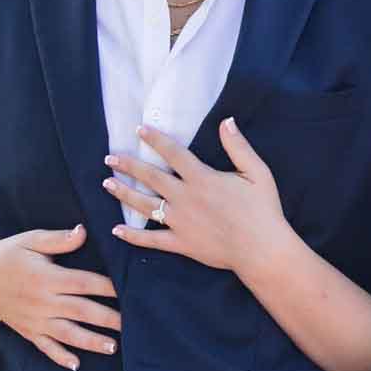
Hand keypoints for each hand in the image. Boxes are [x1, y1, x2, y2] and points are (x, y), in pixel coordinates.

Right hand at [0, 226, 118, 370]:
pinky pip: (45, 347)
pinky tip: (76, 365)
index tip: (129, 288)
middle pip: (81, 311)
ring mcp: (35, 319)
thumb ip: (58, 239)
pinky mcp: (27, 330)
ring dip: (90, 342)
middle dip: (108, 319)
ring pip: (67, 334)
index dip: (108, 286)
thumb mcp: (29, 240)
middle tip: (132, 325)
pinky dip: (60, 357)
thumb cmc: (7, 254)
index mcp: (47, 278)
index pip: (84, 283)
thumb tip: (83, 232)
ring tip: (113, 347)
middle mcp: (43, 301)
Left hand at [105, 120, 291, 273]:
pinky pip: (151, 240)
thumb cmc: (263, 209)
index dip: (155, 139)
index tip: (139, 129)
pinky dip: (133, 236)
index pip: (173, 153)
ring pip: (145, 206)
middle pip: (151, 178)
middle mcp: (186, 198)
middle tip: (109, 158)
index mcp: (203, 178)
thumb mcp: (257, 172)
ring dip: (124, 194)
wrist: (261, 249)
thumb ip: (238, 147)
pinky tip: (116, 230)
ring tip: (107, 184)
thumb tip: (226, 121)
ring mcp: (181, 222)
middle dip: (128, 166)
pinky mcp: (181, 244)